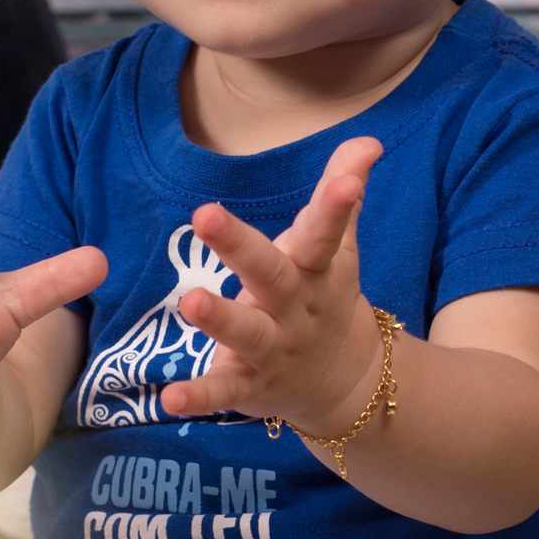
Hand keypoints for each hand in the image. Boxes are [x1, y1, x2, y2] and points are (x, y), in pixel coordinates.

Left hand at [160, 136, 383, 432]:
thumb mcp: (338, 247)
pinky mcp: (252, 385)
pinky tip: (170, 397)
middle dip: (239, 245)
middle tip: (204, 213)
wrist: (345, 380)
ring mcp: (274, 348)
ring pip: (247, 331)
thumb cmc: (325, 294)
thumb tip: (367, 141)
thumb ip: (343, 193)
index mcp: (315, 269)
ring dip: (219, 318)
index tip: (347, 180)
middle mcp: (296, 308)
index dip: (337, 204)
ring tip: (189, 301)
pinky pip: (224, 391)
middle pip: (271, 273)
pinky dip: (199, 396)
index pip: (325, 231)